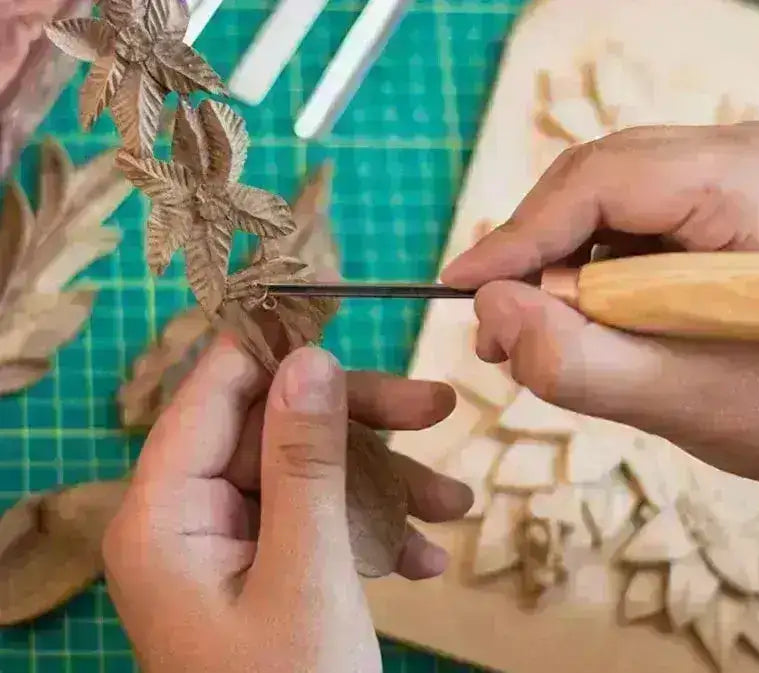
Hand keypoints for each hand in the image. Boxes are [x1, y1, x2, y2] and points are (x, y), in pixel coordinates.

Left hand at [102, 335, 472, 672]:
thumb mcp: (309, 569)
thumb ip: (305, 459)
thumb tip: (309, 358)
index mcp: (164, 512)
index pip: (215, 390)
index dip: (279, 345)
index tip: (347, 309)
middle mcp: (186, 520)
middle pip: (276, 431)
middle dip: (364, 426)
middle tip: (442, 407)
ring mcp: (226, 549)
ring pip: (309, 478)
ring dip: (386, 486)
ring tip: (454, 502)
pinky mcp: (262, 575)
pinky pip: (317, 526)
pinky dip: (373, 534)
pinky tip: (427, 558)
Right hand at [441, 121, 758, 496]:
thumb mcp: (674, 399)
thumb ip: (573, 359)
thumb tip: (490, 308)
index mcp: (751, 181)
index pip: (600, 181)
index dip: (518, 236)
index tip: (458, 289)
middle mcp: (746, 151)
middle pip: (596, 180)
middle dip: (536, 256)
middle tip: (495, 331)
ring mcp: (738, 168)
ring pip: (605, 199)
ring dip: (560, 266)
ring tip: (535, 337)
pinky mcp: (725, 196)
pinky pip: (630, 217)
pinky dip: (593, 268)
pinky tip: (584, 320)